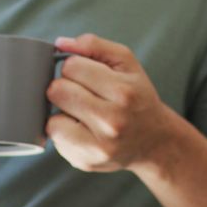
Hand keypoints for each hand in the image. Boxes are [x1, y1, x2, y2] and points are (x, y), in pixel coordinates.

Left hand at [46, 33, 179, 172]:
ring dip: (63, 112)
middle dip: (65, 88)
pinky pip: (55, 139)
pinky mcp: (86, 162)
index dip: (75, 67)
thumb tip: (60, 43)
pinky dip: (64, 132)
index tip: (88, 75)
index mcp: (123, 93)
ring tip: (83, 114)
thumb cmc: (136, 97)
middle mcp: (112, 122)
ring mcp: (99, 146)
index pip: (72, 67)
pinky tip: (83, 131)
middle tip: (83, 94)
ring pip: (52, 119)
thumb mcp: (127, 64)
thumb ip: (95, 45)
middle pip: (58, 91)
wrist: (154, 141)